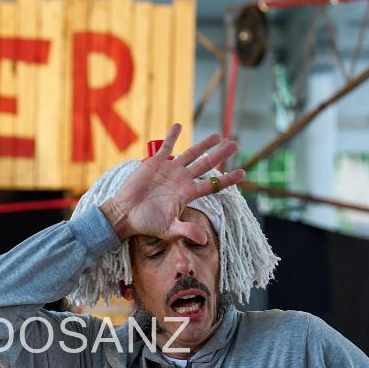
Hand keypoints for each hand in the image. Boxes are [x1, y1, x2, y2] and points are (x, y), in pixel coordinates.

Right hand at [103, 123, 244, 241]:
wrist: (126, 213)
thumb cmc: (147, 223)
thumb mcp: (169, 229)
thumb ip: (187, 231)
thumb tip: (204, 241)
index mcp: (187, 193)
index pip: (212, 184)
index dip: (227, 179)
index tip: (242, 172)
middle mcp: (182, 180)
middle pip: (206, 164)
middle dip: (220, 155)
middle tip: (235, 145)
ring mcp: (169, 170)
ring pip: (191, 154)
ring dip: (203, 144)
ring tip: (217, 136)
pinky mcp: (155, 163)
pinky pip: (165, 146)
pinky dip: (172, 136)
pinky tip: (178, 126)